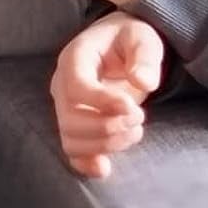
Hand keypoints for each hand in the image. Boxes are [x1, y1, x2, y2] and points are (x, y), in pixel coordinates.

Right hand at [51, 11, 163, 177]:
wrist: (121, 46)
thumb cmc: (131, 40)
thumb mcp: (143, 39)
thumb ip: (145, 58)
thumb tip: (143, 83)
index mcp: (74, 57)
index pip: (76, 86)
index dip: (102, 102)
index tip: (133, 107)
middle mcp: (62, 83)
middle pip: (70, 119)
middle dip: (108, 127)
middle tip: (139, 117)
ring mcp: (65, 106)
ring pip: (70, 138)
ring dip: (105, 144)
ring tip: (134, 131)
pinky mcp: (75, 124)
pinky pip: (72, 151)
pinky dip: (86, 164)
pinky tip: (106, 168)